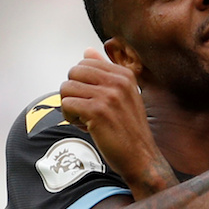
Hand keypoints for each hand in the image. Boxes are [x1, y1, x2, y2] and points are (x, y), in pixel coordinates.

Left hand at [60, 49, 168, 194]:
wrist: (142, 158)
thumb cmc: (129, 130)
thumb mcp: (123, 96)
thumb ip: (105, 72)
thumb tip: (87, 50)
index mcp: (124, 74)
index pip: (85, 62)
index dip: (83, 83)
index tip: (94, 99)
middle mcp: (118, 81)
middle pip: (73, 72)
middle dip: (74, 92)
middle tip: (86, 110)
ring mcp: (108, 95)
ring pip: (66, 88)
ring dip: (70, 106)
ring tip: (86, 119)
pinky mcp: (97, 111)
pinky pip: (66, 104)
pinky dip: (70, 118)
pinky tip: (86, 127)